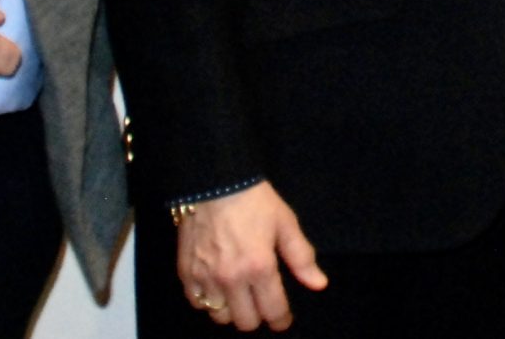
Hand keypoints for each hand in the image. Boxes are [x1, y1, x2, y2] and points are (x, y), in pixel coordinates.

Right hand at [178, 181, 326, 330]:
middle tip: (261, 303)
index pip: (273, 311)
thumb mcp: (285, 223)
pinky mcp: (186, 272)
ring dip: (232, 310)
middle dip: (258, 317)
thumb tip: (318, 284)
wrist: (215, 181)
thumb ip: (301, 257)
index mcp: (259, 267)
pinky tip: (216, 288)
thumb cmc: (254, 200)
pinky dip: (207, 301)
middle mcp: (231, 278)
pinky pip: (197, 303)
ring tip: (238, 295)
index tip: (283, 318)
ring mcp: (206, 277)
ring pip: (220, 317)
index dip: (281, 319)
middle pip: (245, 322)